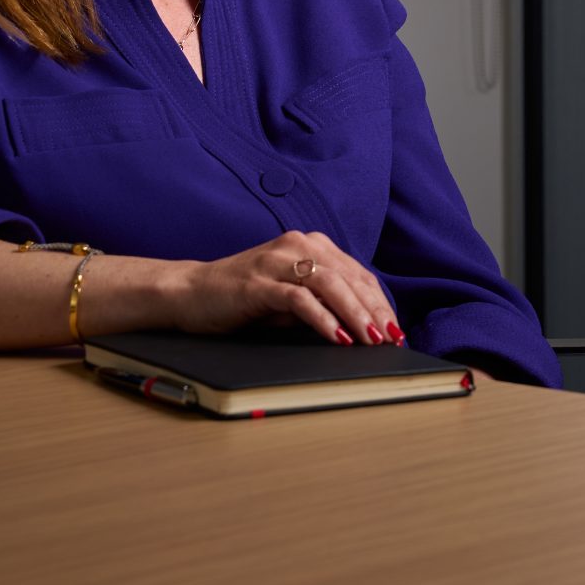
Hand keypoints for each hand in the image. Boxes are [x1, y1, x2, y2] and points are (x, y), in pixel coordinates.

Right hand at [165, 230, 403, 346]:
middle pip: (349, 277)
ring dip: (355, 314)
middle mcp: (297, 245)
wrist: (189, 292)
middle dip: (374, 310)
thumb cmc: (242, 298)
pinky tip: (336, 337)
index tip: (395, 329)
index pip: (357, 274)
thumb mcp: (289, 299)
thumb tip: (361, 326)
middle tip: (391, 338)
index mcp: (310, 245)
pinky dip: (322, 319)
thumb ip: (321, 303)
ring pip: (330, 284)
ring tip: (371, 339)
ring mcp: (277, 261)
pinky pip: (298, 299)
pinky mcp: (258, 283)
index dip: (379, 302)